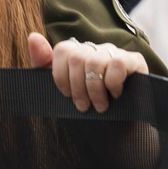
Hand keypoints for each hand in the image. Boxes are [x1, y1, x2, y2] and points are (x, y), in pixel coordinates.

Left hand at [27, 33, 148, 113]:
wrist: (119, 132)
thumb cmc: (87, 107)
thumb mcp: (60, 88)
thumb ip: (43, 63)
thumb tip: (33, 36)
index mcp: (77, 53)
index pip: (63, 50)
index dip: (61, 75)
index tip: (66, 95)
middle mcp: (95, 50)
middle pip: (78, 57)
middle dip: (77, 87)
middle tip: (83, 107)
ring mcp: (115, 53)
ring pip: (96, 61)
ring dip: (95, 90)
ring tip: (99, 106)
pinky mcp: (135, 61)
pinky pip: (118, 63)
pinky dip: (113, 83)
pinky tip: (116, 94)